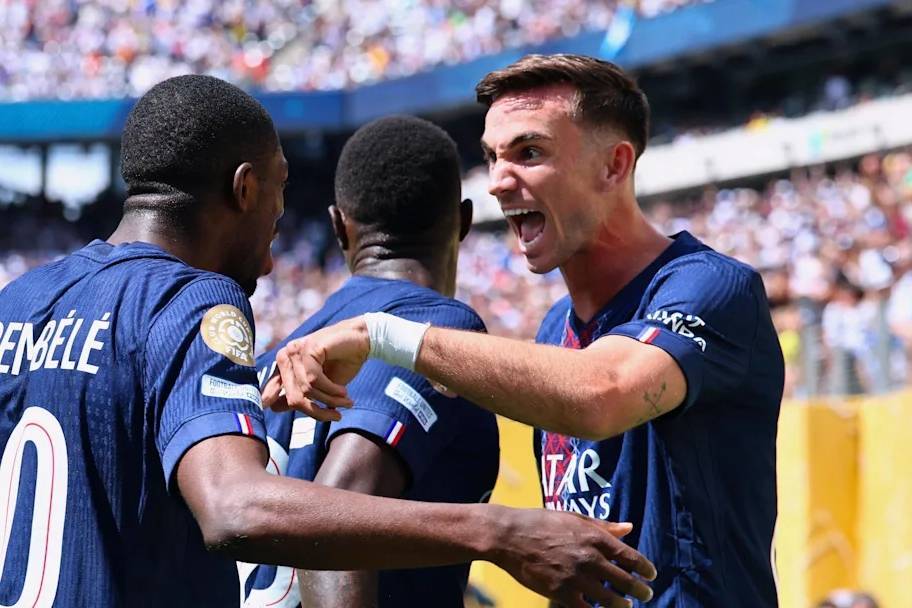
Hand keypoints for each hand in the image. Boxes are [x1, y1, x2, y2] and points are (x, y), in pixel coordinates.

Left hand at [267, 317, 370, 418]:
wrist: (362, 340)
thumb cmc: (341, 362)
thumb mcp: (319, 384)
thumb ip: (299, 393)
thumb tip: (273, 408)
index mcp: (284, 364)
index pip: (272, 393)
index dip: (273, 402)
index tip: (273, 408)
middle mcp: (286, 356)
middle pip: (293, 397)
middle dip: (316, 412)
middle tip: (336, 416)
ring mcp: (296, 350)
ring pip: (306, 390)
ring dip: (330, 400)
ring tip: (346, 401)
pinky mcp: (308, 348)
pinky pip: (315, 379)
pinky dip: (332, 390)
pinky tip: (344, 392)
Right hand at [493, 508, 654, 607]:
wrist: (509, 535)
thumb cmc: (541, 522)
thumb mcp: (574, 517)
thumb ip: (603, 526)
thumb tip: (628, 527)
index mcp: (594, 537)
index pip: (631, 557)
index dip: (645, 568)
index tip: (651, 574)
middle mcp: (589, 558)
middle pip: (626, 581)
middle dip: (640, 590)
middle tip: (646, 594)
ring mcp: (576, 577)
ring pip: (611, 599)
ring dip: (623, 605)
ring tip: (626, 605)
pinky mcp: (561, 593)